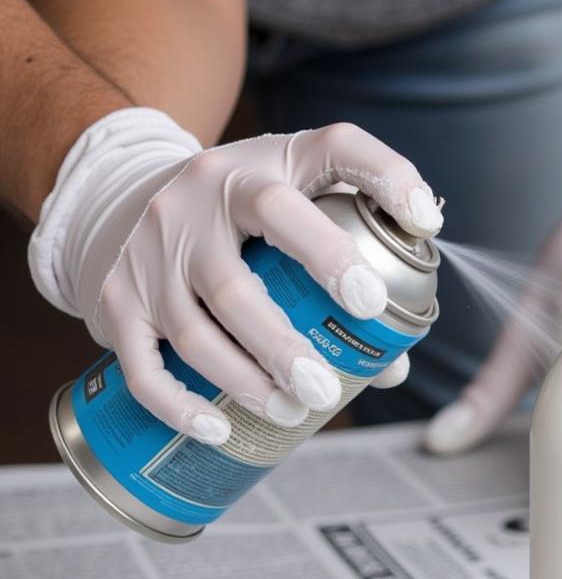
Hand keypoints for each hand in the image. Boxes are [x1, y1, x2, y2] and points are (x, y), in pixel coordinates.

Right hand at [29, 109, 443, 443]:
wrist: (127, 197)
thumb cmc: (243, 216)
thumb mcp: (299, 205)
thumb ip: (355, 267)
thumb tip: (391, 366)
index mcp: (268, 165)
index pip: (333, 150)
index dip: (385, 178)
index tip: (425, 223)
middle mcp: (206, 196)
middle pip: (246, 267)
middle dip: (290, 332)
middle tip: (329, 382)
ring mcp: (154, 247)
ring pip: (197, 325)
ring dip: (248, 378)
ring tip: (296, 410)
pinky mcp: (119, 296)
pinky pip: (141, 362)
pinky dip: (178, 404)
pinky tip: (219, 428)